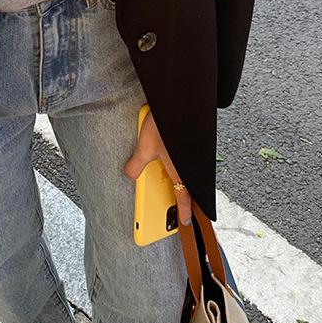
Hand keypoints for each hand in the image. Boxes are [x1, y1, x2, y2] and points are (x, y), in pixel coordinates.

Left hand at [122, 109, 192, 226]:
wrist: (178, 101)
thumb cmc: (166, 124)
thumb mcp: (145, 146)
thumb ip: (136, 164)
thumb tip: (130, 175)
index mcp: (181, 170)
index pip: (185, 196)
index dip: (185, 210)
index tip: (185, 221)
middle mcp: (189, 164)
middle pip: (189, 186)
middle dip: (185, 197)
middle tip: (181, 208)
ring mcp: (192, 154)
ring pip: (189, 173)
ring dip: (184, 180)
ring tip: (175, 186)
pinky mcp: (191, 143)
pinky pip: (188, 161)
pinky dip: (183, 166)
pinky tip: (172, 162)